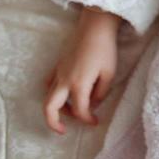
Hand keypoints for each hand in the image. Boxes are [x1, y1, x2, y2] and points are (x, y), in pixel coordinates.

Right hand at [43, 7, 119, 134]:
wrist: (94, 27)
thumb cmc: (105, 49)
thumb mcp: (109, 73)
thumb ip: (101, 92)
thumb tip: (93, 104)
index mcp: (78, 84)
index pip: (80, 110)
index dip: (88, 120)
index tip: (95, 122)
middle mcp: (64, 81)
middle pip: (49, 108)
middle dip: (53, 123)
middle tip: (63, 131)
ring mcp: (58, 73)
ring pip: (48, 97)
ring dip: (57, 108)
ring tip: (72, 111)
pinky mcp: (57, 66)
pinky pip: (49, 84)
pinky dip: (53, 93)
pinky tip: (63, 94)